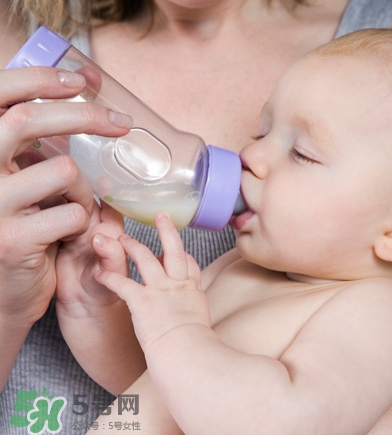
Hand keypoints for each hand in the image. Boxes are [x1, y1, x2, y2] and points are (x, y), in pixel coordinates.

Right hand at [0, 66, 130, 324]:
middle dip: (82, 116)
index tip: (81, 79)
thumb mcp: (19, 177)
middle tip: (122, 122)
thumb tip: (81, 81)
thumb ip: (35, 140)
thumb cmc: (22, 223)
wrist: (6, 289)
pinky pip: (73, 213)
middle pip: (25, 121)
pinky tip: (71, 233)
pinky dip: (85, 220)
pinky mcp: (12, 240)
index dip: (36, 78)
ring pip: (62, 170)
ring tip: (77, 206)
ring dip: (85, 187)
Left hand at [94, 212, 205, 351]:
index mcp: (192, 291)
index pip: (189, 264)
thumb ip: (192, 315)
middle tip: (160, 214)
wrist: (186, 353)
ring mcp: (160, 290)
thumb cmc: (193, 347)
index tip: (177, 250)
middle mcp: (177, 285)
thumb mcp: (200, 325)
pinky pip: (122, 283)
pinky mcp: (142, 300)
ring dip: (131, 245)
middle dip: (167, 229)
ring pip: (145, 258)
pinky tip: (99, 273)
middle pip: (174, 249)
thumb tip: (192, 323)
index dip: (183, 255)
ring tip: (120, 237)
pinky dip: (109, 277)